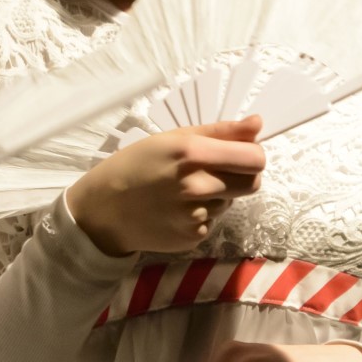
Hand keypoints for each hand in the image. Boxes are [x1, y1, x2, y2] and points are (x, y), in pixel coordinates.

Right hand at [65, 117, 265, 256]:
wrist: (103, 211)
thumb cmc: (135, 165)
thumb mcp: (170, 138)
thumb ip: (219, 132)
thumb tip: (258, 124)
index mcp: (192, 153)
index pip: (254, 158)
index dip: (253, 154)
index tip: (240, 153)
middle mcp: (197, 186)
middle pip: (252, 183)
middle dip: (242, 175)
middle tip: (218, 171)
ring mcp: (196, 216)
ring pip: (230, 201)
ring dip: (217, 194)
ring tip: (184, 190)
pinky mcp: (193, 237)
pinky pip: (212, 221)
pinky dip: (201, 214)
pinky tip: (176, 209)